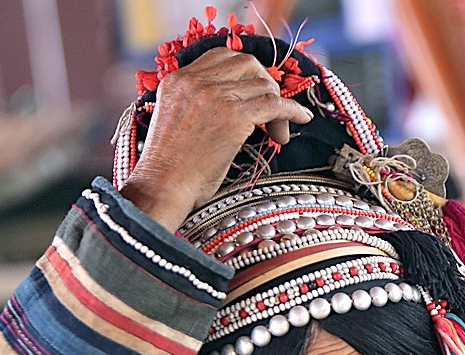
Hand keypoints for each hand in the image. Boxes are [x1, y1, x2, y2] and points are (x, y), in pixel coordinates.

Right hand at [119, 47, 313, 232]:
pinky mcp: (234, 116)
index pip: (221, 56)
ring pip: (263, 84)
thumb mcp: (172, 121)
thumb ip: (193, 103)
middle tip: (270, 111)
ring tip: (277, 132)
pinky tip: (302, 118)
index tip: (255, 91)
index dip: (245, 72)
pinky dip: (293, 110)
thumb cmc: (168, 169)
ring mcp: (215, 95)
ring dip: (277, 106)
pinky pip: (275, 104)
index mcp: (177, 79)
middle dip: (264, 83)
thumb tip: (228, 104)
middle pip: (247, 63)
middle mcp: (195, 80)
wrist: (162, 187)